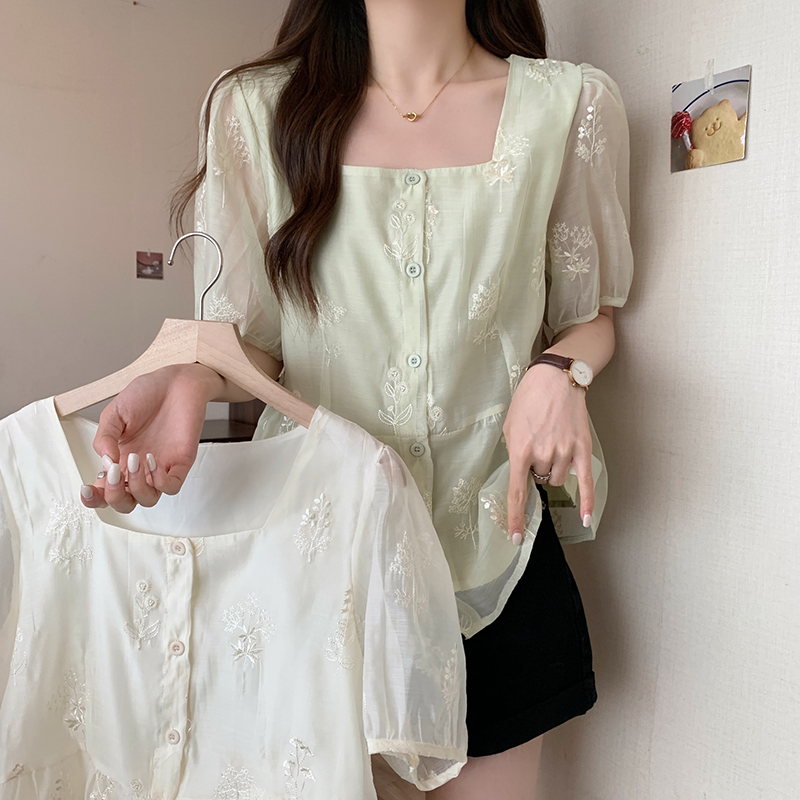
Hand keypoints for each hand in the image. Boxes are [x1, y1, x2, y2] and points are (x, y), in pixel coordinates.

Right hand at [78, 364, 223, 513]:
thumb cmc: (146, 394)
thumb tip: (105, 461)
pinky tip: (151, 461)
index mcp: (119, 459)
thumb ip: (105, 438)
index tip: (87, 488)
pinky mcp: (180, 463)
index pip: (104, 490)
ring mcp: (160, 467)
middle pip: (125, 502)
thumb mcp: (114, 413)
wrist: (176, 381)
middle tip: (115, 472)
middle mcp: (138, 468)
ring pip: (148, 499)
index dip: (94, 498)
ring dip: (137, 487)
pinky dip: (160, 482)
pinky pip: (171, 487)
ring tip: (134, 460)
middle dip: (115, 496)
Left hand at [502, 363, 594, 542]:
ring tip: (551, 442)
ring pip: (558, 479)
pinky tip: (587, 519)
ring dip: (553, 470)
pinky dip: (586, 502)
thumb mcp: (510, 425)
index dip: (516, 518)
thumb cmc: (528, 400)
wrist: (556, 378)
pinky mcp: (582, 449)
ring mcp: (564, 452)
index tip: (515, 537)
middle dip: (536, 469)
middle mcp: (543, 454)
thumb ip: (514, 453)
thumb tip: (521, 475)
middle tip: (537, 444)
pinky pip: (585, 482)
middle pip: (540, 480)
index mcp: (520, 449)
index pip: (517, 492)